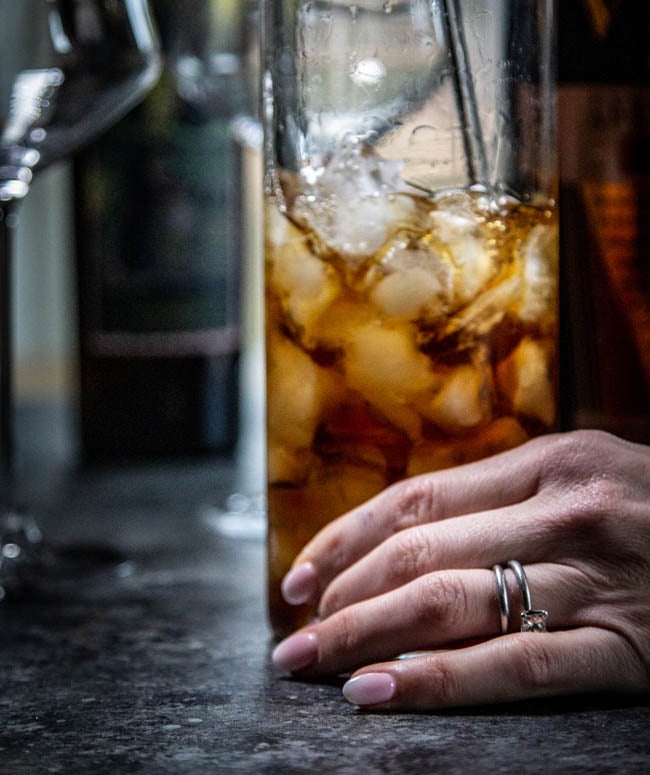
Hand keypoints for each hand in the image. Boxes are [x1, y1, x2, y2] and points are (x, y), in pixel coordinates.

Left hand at [272, 430, 649, 709]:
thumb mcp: (592, 478)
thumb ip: (511, 498)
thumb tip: (409, 538)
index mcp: (550, 461)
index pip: (417, 498)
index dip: (345, 537)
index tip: (298, 575)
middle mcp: (564, 510)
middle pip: (418, 552)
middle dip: (340, 596)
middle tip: (293, 639)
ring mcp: (597, 579)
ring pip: (449, 604)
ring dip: (365, 635)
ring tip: (314, 665)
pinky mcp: (630, 648)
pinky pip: (518, 665)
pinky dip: (439, 679)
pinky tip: (383, 691)